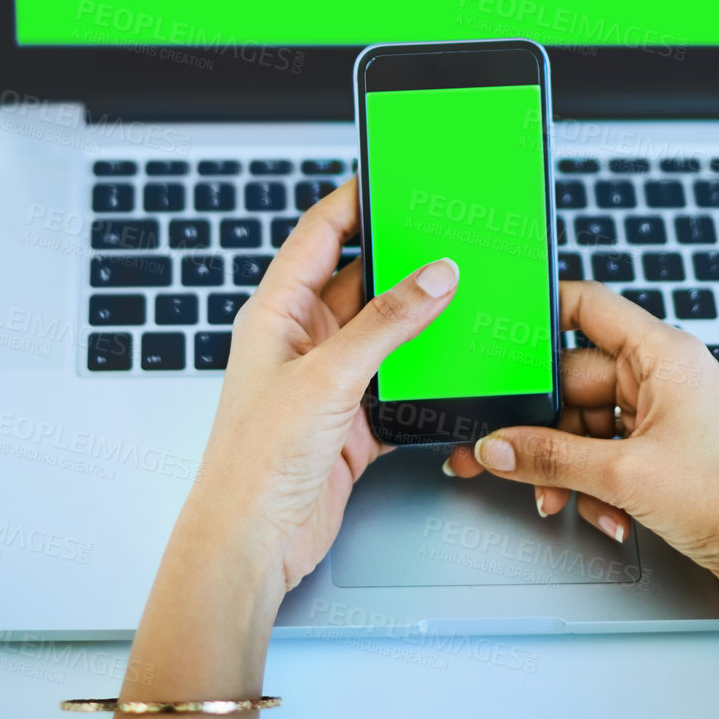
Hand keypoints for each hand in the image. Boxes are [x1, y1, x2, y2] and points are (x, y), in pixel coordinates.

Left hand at [197, 179, 459, 592]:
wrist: (251, 545)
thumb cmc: (254, 462)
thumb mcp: (328, 377)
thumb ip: (388, 323)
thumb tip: (434, 275)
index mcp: (277, 310)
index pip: (321, 233)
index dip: (356, 198)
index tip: (396, 174)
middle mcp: (302, 338)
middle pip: (364, 280)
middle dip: (406, 261)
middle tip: (451, 237)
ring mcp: (329, 379)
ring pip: (387, 332)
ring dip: (422, 321)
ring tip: (466, 296)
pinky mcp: (352, 419)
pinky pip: (398, 381)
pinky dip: (426, 374)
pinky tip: (454, 364)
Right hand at [445, 280, 718, 610]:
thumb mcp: (627, 475)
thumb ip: (551, 458)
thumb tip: (500, 448)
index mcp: (663, 353)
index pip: (588, 306)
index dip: (541, 315)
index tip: (499, 335)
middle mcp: (665, 376)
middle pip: (575, 380)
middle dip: (543, 428)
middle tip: (503, 456)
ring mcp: (667, 415)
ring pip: (588, 425)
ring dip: (570, 468)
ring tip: (562, 502)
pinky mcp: (668, 452)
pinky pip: (610, 455)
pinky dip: (598, 486)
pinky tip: (609, 516)